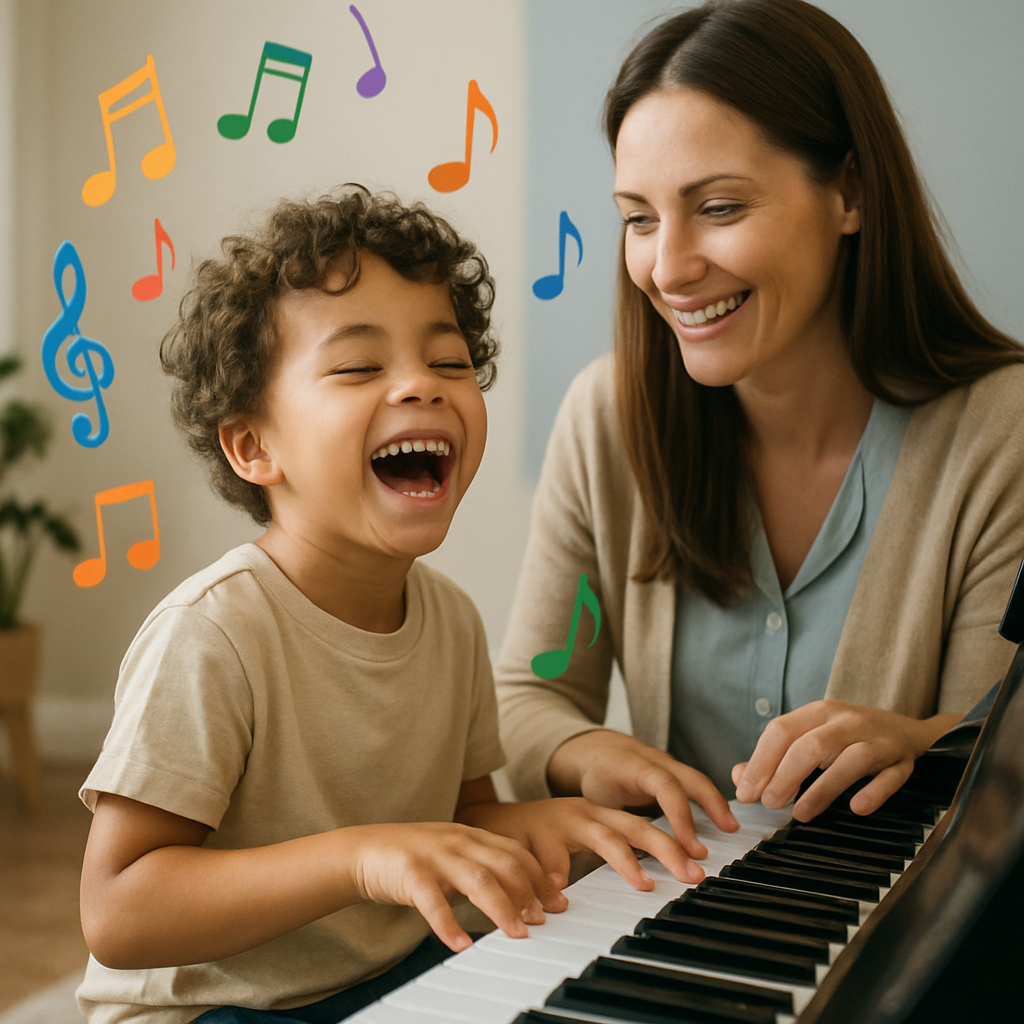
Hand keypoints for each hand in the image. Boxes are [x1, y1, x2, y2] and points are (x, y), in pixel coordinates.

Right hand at [350, 821, 565, 951]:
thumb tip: (521, 900)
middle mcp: (457, 841)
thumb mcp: (454, 856)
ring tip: (517, 933)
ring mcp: (434, 854)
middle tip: (544, 919)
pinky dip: (448, 924)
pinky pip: (432, 900)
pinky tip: (459, 944)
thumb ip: (483, 869)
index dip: (540, 877)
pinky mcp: (410, 873)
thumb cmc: (414, 859)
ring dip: (501, 907)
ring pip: (477, 878)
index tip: (558, 902)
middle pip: (504, 862)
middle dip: (529, 891)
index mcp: (471, 835)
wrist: (363, 850)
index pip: (515, 852)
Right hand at [459, 796, 705, 887]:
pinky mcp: (525, 834)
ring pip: (597, 837)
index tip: (698, 868)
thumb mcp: (576, 842)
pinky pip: (544, 856)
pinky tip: (560, 891)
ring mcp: (554, 821)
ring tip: (642, 881)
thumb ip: (605, 854)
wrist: (485, 821)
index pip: (640, 826)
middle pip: (628, 827)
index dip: (670, 844)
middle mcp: (580, 813)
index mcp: (595, 814)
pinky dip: (552, 873)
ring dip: (622, 860)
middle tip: (689, 873)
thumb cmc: (536, 838)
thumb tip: (648, 880)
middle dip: (663, 848)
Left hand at [546, 730, 737, 862]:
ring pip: (696, 779)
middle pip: (690, 778)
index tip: (690, 847)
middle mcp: (655, 761)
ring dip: (715, 803)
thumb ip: (607, 827)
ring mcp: (665, 763)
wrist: (592, 748)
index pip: (666, 786)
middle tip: (728, 833)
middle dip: (712, 804)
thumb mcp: (593, 800)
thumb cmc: (594, 776)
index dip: (681, 816)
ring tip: (731, 829)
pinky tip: (719, 819)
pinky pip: (693, 782)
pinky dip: (708, 799)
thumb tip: (617, 863)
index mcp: (635, 766)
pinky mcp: (671, 770)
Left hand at [731, 700, 960, 820]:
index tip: (746, 792)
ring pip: (851, 759)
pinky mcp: (902, 760)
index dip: (760, 762)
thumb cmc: (847, 737)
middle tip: (769, 804)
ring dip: (823, 788)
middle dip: (786, 775)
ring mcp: (877, 740)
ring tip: (800, 814)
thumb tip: (739, 778)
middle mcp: (846, 721)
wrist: (907, 729)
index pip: (782, 731)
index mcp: (818, 712)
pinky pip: (891, 776)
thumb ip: (774, 757)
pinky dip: (874, 792)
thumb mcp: (810, 736)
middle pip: (812, 744)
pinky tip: (856, 808)